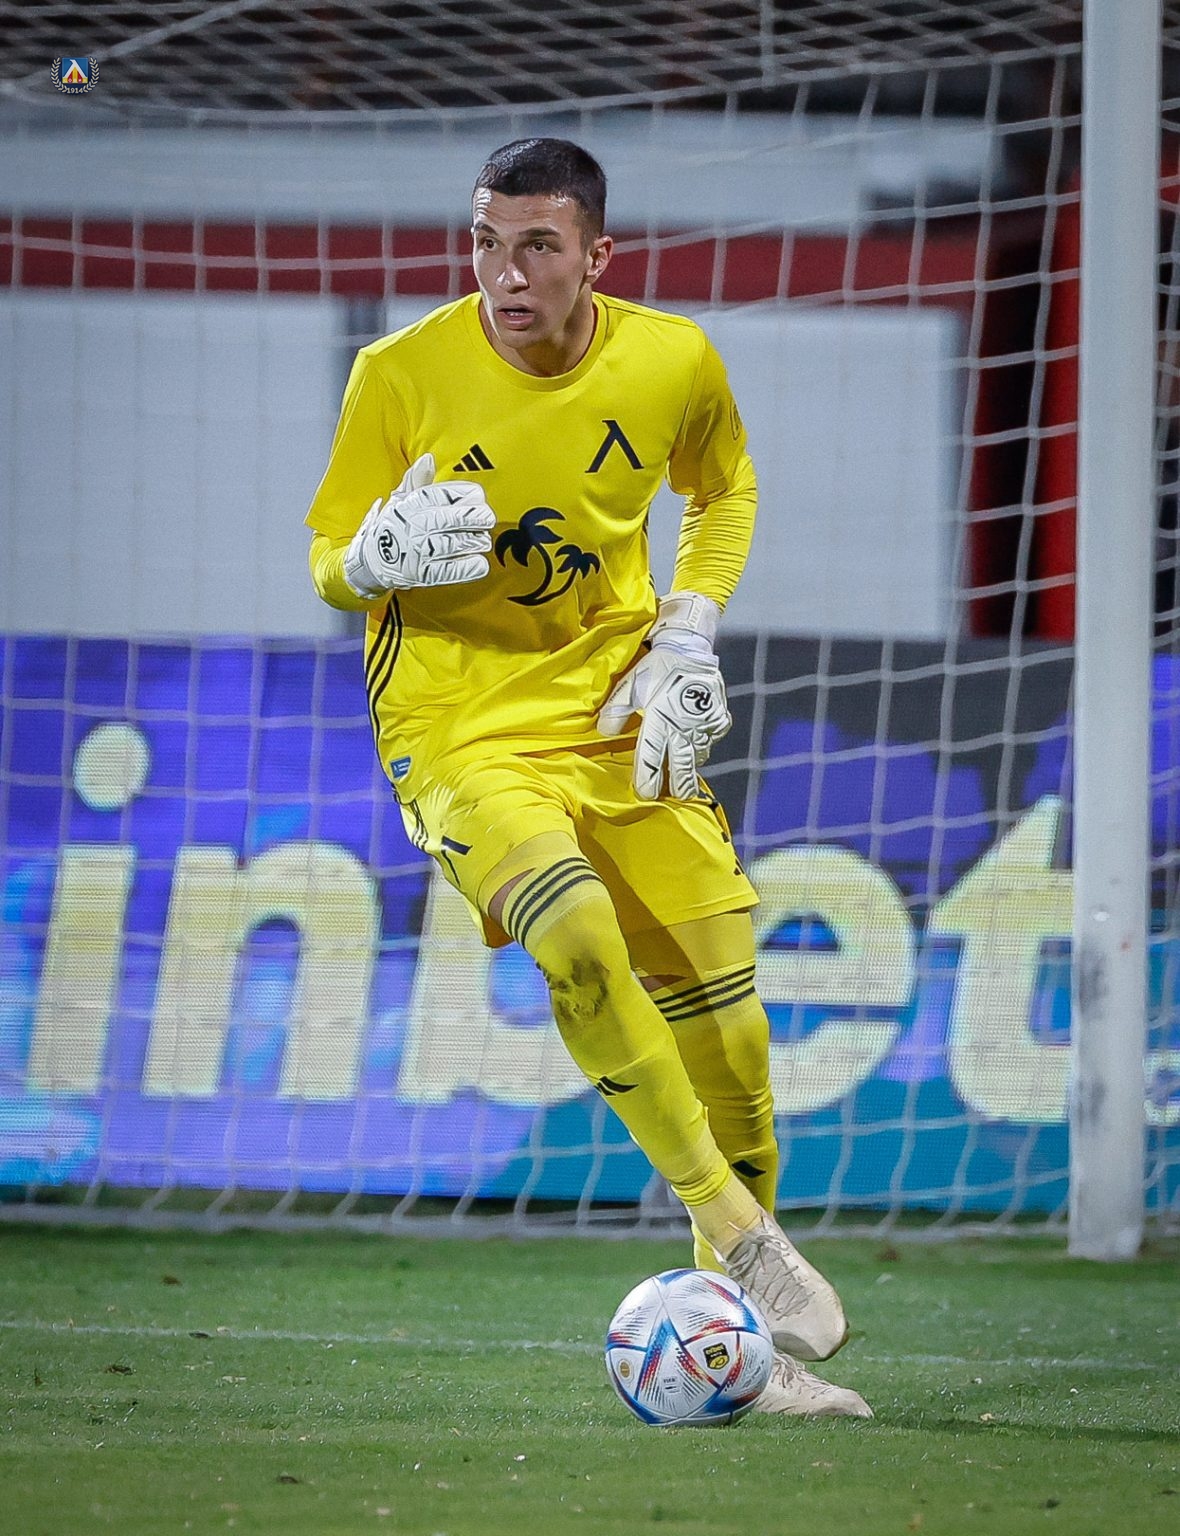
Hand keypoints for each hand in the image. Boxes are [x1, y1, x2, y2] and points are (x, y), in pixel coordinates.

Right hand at [343, 453, 495, 596]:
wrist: (371, 560)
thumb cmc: (393, 526)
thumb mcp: (400, 499)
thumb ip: (417, 480)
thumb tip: (428, 459)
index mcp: (409, 506)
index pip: (437, 496)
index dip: (461, 494)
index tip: (478, 494)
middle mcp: (412, 527)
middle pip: (445, 520)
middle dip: (471, 518)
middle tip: (488, 518)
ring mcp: (416, 552)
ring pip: (448, 545)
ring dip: (471, 542)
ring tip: (484, 540)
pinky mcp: (420, 574)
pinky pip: (445, 571)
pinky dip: (465, 568)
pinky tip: (480, 564)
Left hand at [597, 593, 730, 799]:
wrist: (690, 646)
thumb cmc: (657, 666)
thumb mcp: (630, 684)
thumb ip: (616, 709)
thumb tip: (603, 731)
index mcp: (661, 719)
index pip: (652, 756)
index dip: (648, 777)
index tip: (645, 793)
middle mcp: (685, 726)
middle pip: (682, 765)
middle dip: (678, 784)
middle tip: (677, 797)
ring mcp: (705, 723)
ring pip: (698, 754)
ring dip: (690, 763)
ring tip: (685, 775)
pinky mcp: (718, 717)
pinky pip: (711, 739)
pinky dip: (704, 745)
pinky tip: (697, 746)